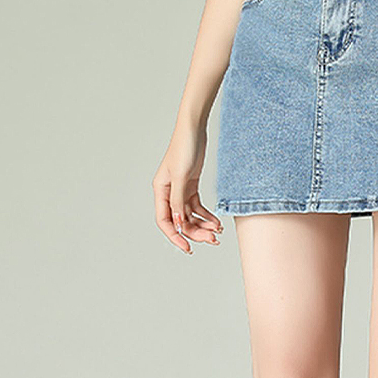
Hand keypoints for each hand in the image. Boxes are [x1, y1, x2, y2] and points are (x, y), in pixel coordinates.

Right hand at [152, 126, 222, 254]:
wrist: (195, 129)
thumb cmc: (185, 147)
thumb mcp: (182, 176)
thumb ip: (178, 200)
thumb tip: (178, 223)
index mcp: (160, 190)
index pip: (164, 221)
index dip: (175, 236)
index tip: (188, 248)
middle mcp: (168, 192)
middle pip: (180, 220)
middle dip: (195, 232)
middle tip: (212, 240)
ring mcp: (180, 189)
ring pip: (190, 215)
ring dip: (203, 225)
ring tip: (217, 231)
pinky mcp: (191, 185)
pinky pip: (197, 207)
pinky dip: (207, 215)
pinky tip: (216, 222)